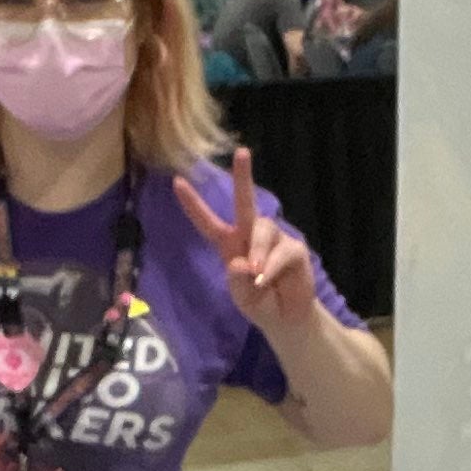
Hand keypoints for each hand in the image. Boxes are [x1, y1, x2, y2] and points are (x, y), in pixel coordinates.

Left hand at [172, 150, 320, 334]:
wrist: (287, 319)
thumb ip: (237, 282)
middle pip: (246, 202)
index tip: (177, 182)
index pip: (208, 222)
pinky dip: (272, 267)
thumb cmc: (259, 304)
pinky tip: (267, 280)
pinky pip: (282, 251)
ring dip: (258, 252)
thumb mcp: (242, 298)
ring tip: (258, 278)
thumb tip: (242, 262)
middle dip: (244, 176)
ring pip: (263, 230)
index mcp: (229, 245)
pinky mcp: (294, 249)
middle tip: (242, 152)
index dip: (193, 204)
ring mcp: (275, 240)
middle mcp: (251, 235)